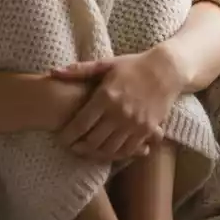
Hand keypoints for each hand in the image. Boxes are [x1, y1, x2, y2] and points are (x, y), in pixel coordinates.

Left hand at [50, 48, 183, 161]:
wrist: (166, 70)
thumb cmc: (133, 65)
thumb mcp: (106, 64)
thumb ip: (79, 71)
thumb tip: (53, 72)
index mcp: (106, 96)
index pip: (80, 124)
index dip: (67, 135)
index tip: (60, 138)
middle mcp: (119, 113)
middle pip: (93, 141)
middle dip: (78, 148)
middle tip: (70, 147)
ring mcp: (134, 124)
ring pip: (109, 149)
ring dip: (95, 154)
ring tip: (86, 151)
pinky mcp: (147, 130)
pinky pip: (128, 150)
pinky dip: (116, 154)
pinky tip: (108, 152)